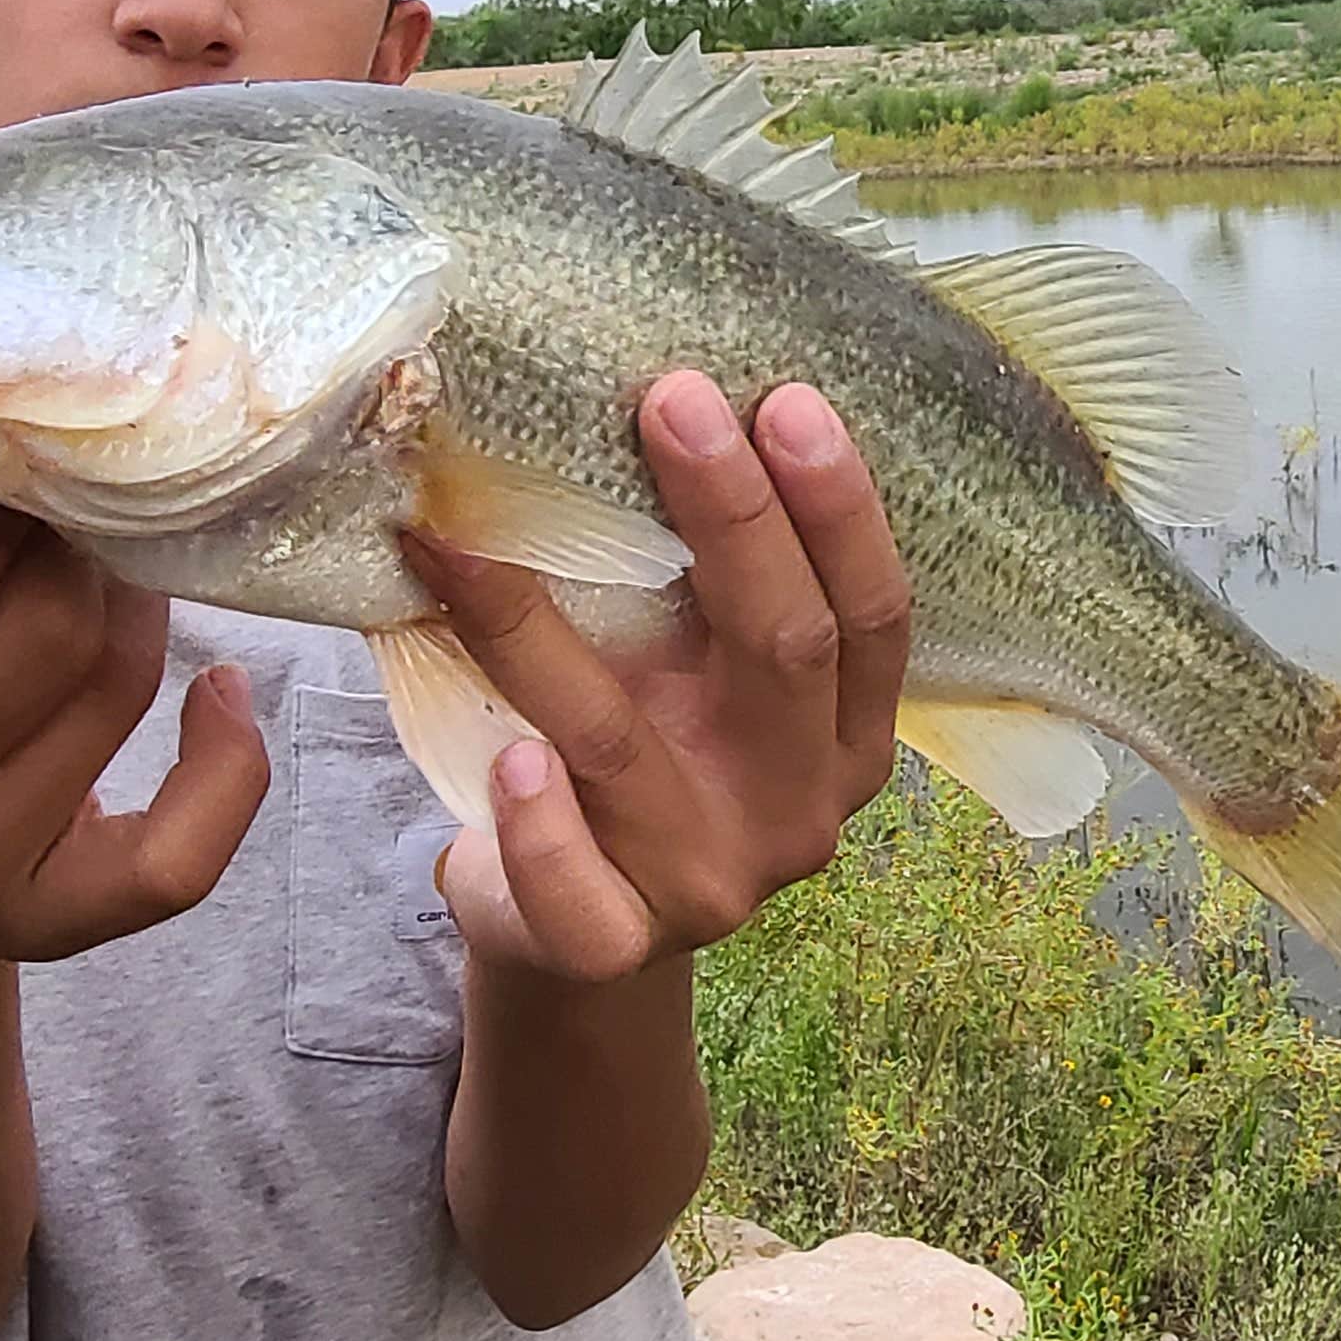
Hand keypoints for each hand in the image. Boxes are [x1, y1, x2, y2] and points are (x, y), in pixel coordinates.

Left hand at [406, 373, 908, 985]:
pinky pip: (576, 887)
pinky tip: (514, 760)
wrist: (569, 929)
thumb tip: (650, 400)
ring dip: (538, 632)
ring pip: (625, 744)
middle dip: (733, 516)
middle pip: (784, 652)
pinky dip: (541, 824)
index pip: (871, 614)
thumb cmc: (639, 759)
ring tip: (469, 535)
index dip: (838, 508)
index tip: (787, 398)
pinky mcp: (616, 942)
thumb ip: (699, 589)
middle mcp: (796, 807)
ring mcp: (710, 880)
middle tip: (672, 400)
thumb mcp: (696, 678)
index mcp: (843, 736)